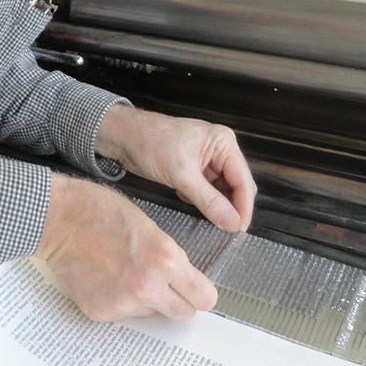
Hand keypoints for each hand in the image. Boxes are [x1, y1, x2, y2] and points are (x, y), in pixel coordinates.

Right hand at [36, 174, 214, 321]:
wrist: (56, 218)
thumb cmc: (98, 210)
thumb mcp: (149, 225)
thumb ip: (170, 257)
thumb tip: (185, 281)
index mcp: (164, 259)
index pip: (204, 297)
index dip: (200, 291)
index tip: (196, 289)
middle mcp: (147, 286)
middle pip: (183, 313)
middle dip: (178, 300)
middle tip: (165, 284)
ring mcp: (122, 303)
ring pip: (151, 313)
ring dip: (145, 299)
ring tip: (123, 270)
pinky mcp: (101, 312)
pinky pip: (123, 314)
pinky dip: (119, 300)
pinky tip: (106, 277)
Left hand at [95, 105, 254, 232]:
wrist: (122, 136)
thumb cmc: (148, 140)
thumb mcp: (181, 174)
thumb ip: (208, 200)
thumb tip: (231, 221)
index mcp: (222, 142)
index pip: (243, 180)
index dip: (243, 207)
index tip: (239, 229)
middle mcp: (218, 150)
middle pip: (236, 187)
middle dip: (230, 207)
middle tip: (226, 229)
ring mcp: (206, 161)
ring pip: (221, 192)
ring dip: (215, 206)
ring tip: (207, 217)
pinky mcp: (193, 170)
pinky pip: (207, 192)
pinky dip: (201, 200)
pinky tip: (186, 198)